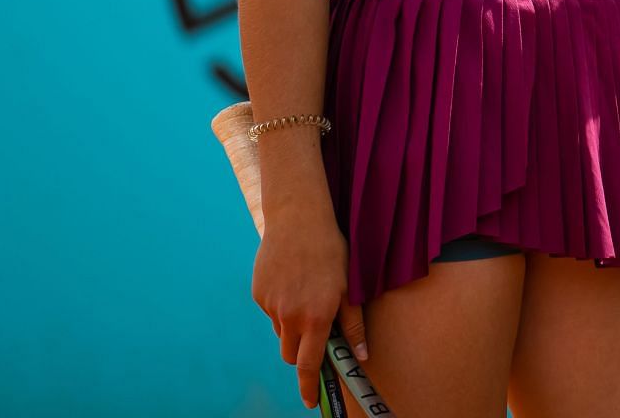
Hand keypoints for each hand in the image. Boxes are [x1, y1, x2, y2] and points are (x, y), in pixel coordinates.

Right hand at [253, 212, 367, 409]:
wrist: (298, 219)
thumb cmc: (331, 251)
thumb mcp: (349, 288)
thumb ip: (353, 325)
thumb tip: (361, 356)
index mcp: (315, 317)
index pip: (307, 364)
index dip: (308, 386)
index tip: (310, 401)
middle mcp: (289, 316)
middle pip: (290, 354)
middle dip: (302, 353)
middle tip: (317, 333)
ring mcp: (270, 305)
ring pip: (280, 331)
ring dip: (293, 326)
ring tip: (308, 292)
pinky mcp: (258, 294)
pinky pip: (271, 311)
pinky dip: (282, 306)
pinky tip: (294, 280)